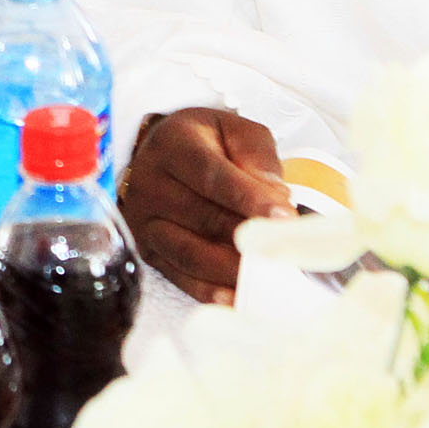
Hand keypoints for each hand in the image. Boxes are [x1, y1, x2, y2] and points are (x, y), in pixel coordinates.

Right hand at [117, 107, 293, 304]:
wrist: (165, 155)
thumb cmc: (206, 143)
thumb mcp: (235, 130)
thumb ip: (257, 154)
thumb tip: (275, 194)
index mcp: (173, 145)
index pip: (212, 175)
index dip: (249, 198)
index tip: (284, 216)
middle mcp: (150, 182)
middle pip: (202, 217)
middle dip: (247, 238)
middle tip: (283, 252)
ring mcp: (144, 220)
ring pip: (189, 252)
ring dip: (230, 269)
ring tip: (266, 277)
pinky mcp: (148, 250)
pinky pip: (178, 276)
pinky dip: (207, 290)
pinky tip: (233, 297)